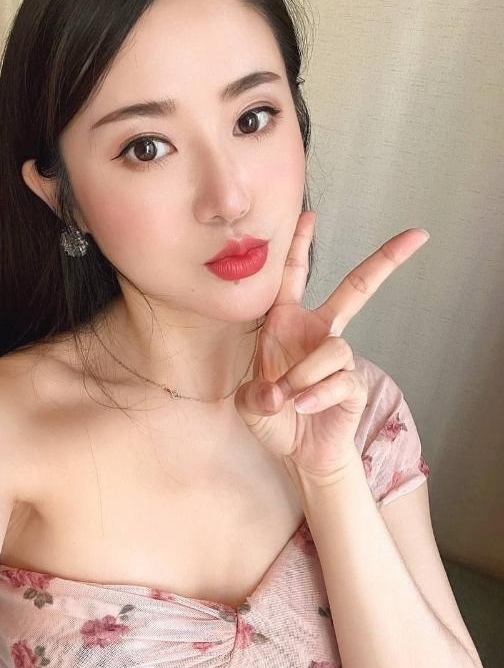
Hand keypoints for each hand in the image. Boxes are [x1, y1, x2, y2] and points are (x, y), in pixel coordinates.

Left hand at [234, 211, 429, 482]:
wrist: (297, 452)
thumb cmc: (273, 416)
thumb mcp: (249, 403)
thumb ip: (255, 394)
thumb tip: (278, 393)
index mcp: (285, 324)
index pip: (294, 277)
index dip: (300, 246)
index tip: (309, 215)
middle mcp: (316, 332)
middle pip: (356, 288)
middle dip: (384, 261)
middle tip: (416, 235)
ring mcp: (336, 357)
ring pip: (333, 348)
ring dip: (305, 374)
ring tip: (287, 398)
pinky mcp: (352, 383)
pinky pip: (340, 379)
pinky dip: (317, 393)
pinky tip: (302, 406)